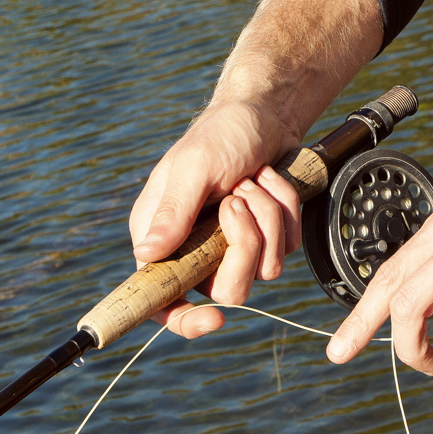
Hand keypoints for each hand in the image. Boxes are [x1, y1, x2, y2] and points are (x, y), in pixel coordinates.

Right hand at [129, 99, 303, 338]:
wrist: (264, 113)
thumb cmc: (220, 133)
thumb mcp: (195, 166)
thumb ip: (173, 212)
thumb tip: (145, 256)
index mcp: (161, 237)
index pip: (161, 298)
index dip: (182, 320)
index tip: (213, 319)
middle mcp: (193, 249)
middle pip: (227, 291)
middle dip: (243, 246)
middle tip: (237, 201)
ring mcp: (231, 246)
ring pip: (264, 270)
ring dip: (266, 218)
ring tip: (253, 181)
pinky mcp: (265, 237)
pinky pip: (286, 248)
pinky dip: (284, 209)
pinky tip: (270, 179)